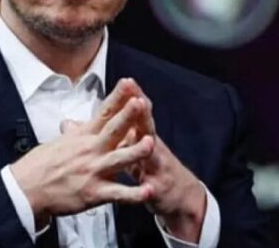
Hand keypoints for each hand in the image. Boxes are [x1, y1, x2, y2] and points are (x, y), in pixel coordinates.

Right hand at [8, 79, 154, 225]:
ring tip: (151, 143)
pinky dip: (134, 194)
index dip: (118, 98)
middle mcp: (90, 151)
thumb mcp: (56, 144)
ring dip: (136, 151)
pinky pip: (118, 194)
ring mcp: (93, 171)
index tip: (129, 84)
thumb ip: (71, 134)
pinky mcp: (94, 193)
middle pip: (113, 130)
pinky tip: (148, 190)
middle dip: (128, 116)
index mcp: (83, 137)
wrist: (26, 189)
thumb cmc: (39, 167)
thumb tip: (71, 124)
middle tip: (141, 102)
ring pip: (119, 159)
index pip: (104, 113)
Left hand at [118, 79, 206, 242]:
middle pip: (146, 126)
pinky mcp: (159, 189)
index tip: (126, 81)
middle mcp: (152, 147)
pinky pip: (154, 188)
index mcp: (141, 136)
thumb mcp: (133, 147)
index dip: (131, 98)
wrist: (181, 196)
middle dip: (142, 113)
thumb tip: (98, 117)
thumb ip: (117, 132)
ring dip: (149, 146)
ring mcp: (157, 167)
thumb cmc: (152, 168)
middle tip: (138, 98)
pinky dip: (150, 188)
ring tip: (146, 139)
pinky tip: (149, 186)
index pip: (135, 113)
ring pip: (153, 155)